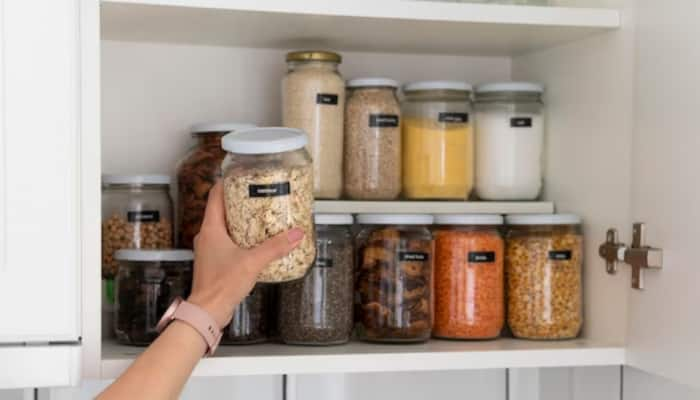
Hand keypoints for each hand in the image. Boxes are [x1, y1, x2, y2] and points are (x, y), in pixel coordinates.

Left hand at [187, 181, 304, 327]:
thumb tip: (295, 234)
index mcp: (211, 229)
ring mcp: (209, 250)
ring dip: (241, 221)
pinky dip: (241, 239)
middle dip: (240, 202)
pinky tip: (256, 244)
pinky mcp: (215, 262)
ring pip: (225, 227)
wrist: (208, 311)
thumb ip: (276, 246)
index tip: (240, 176)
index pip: (215, 196)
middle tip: (258, 196)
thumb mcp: (253, 261)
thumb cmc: (221, 285)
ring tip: (261, 218)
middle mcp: (207, 236)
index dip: (227, 183)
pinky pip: (227, 243)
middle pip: (221, 210)